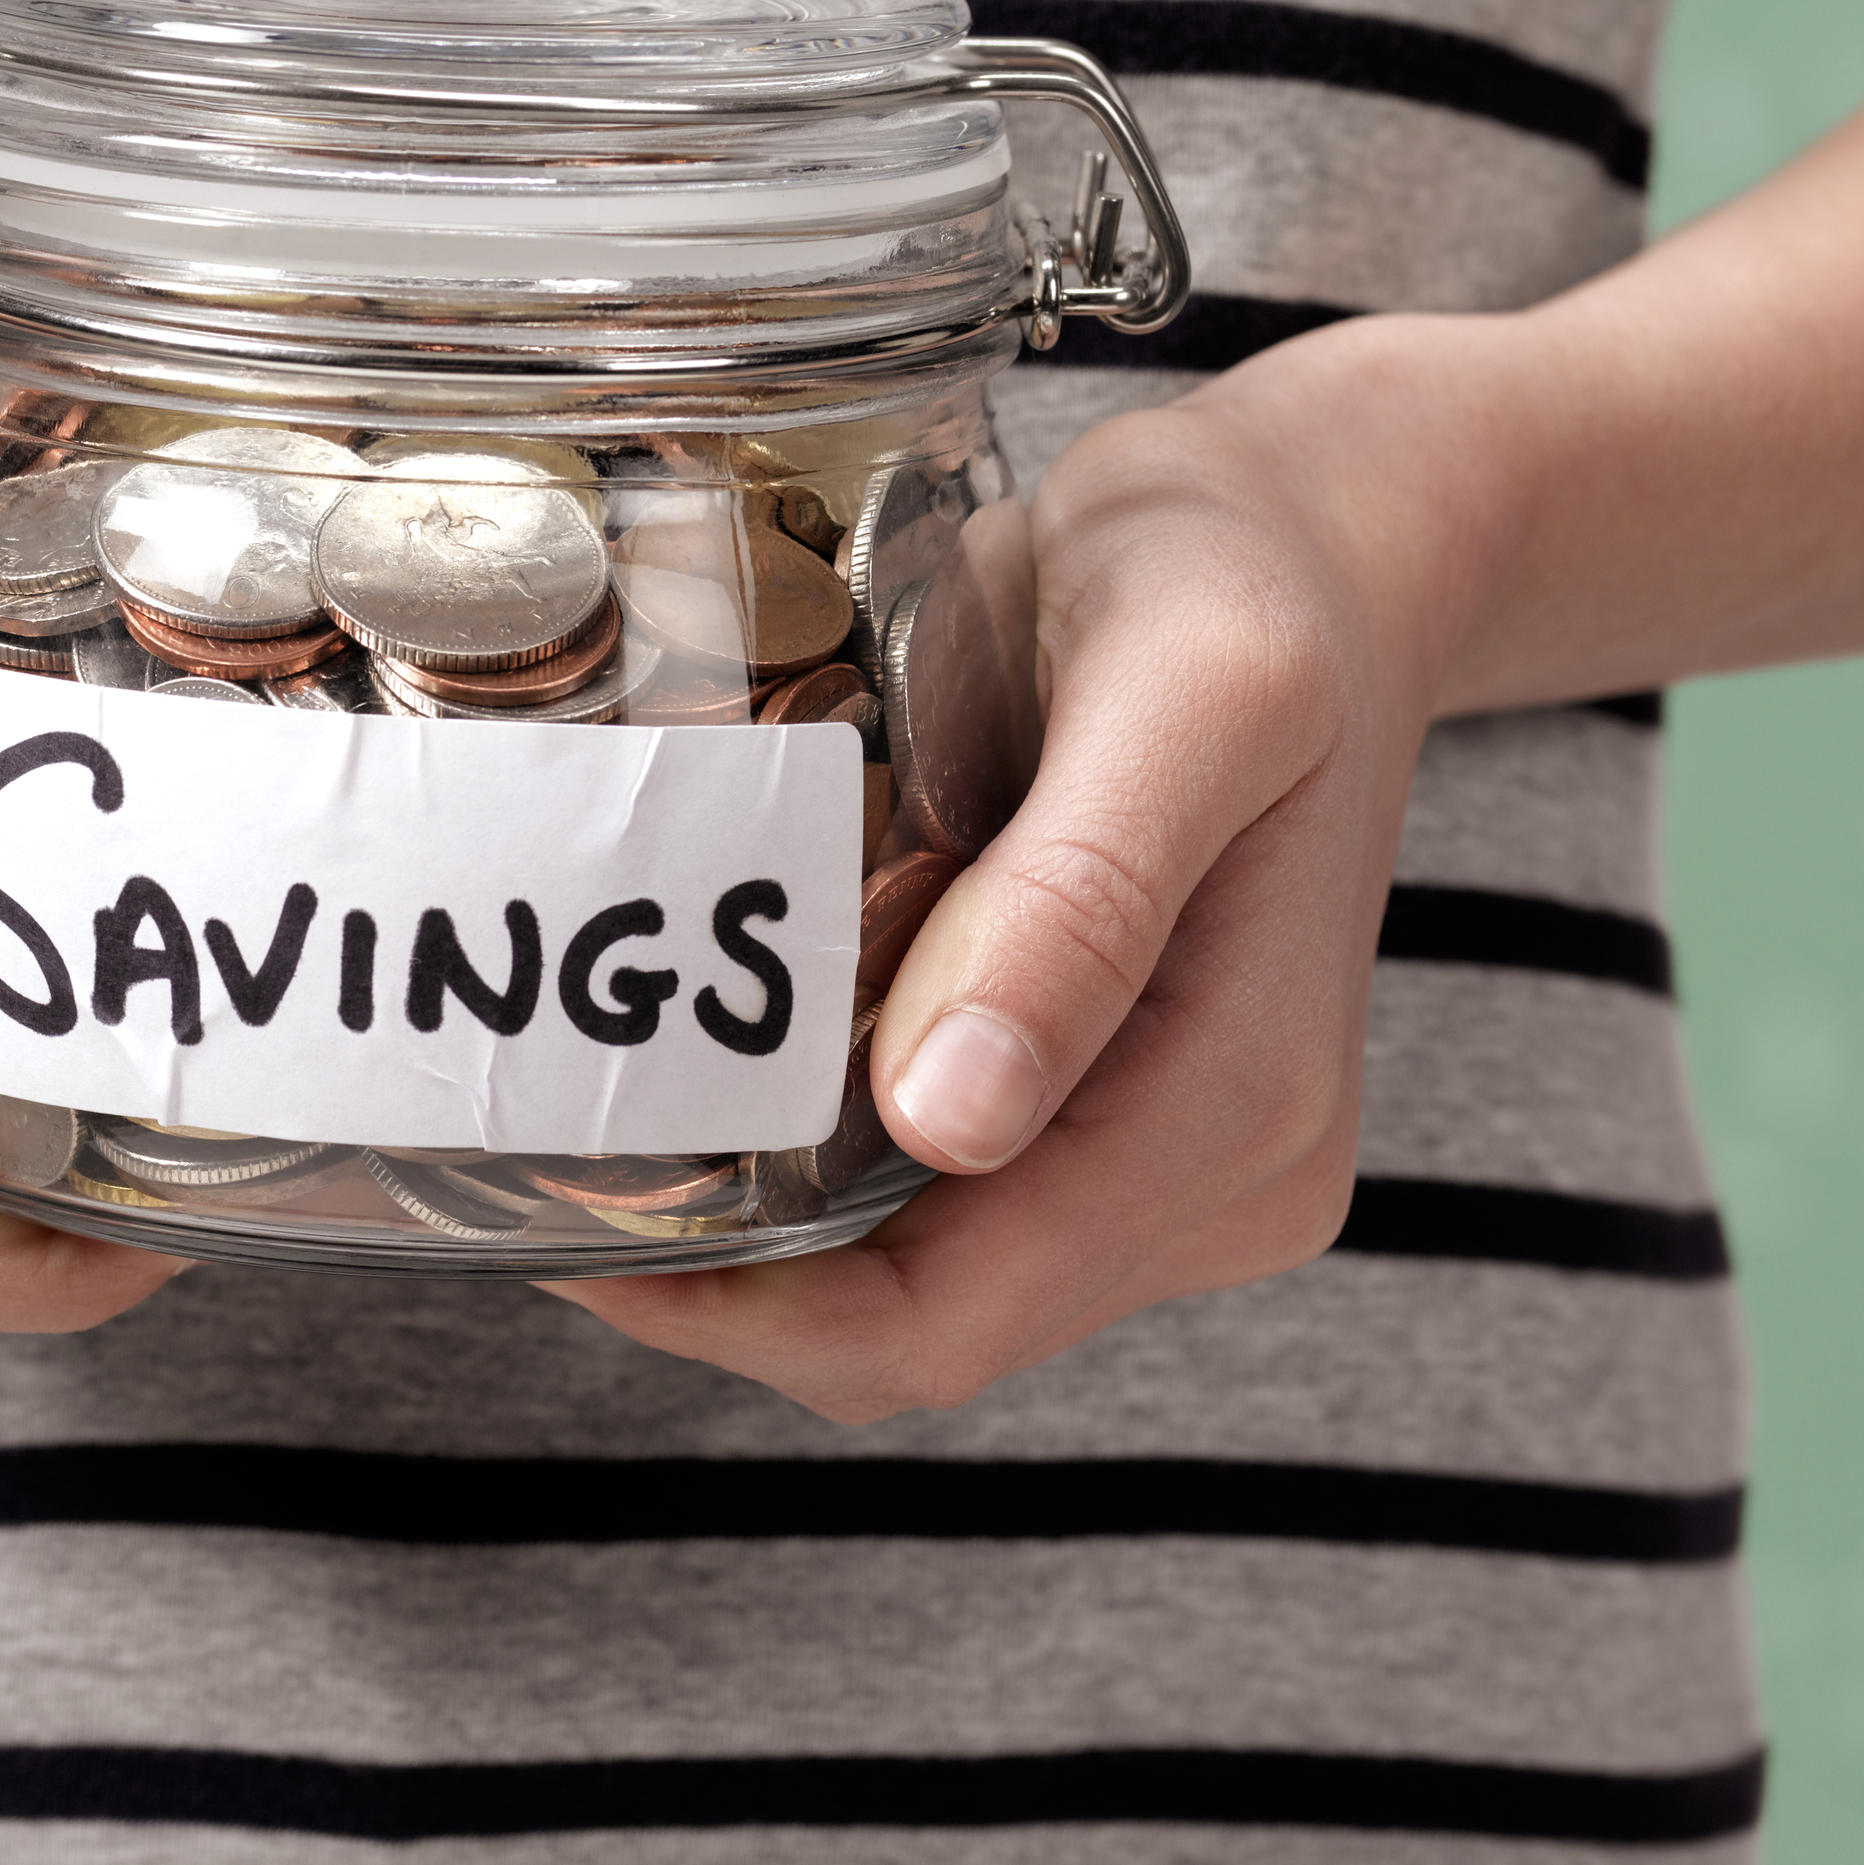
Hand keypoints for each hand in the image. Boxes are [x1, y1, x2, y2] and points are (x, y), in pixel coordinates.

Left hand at [551, 321, 1495, 1419]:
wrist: (1321, 538)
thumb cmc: (1249, 579)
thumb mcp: (1188, 691)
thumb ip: (1078, 904)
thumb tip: (950, 1120)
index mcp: (1238, 1106)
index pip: (948, 1319)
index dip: (740, 1311)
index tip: (566, 1219)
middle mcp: (1221, 1170)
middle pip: (918, 1326)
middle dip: (723, 1277)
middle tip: (543, 1151)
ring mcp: (1173, 1153)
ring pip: (913, 1273)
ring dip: (758, 1224)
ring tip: (604, 1101)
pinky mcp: (1118, 1102)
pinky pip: (933, 1191)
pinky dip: (811, 1158)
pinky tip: (716, 1061)